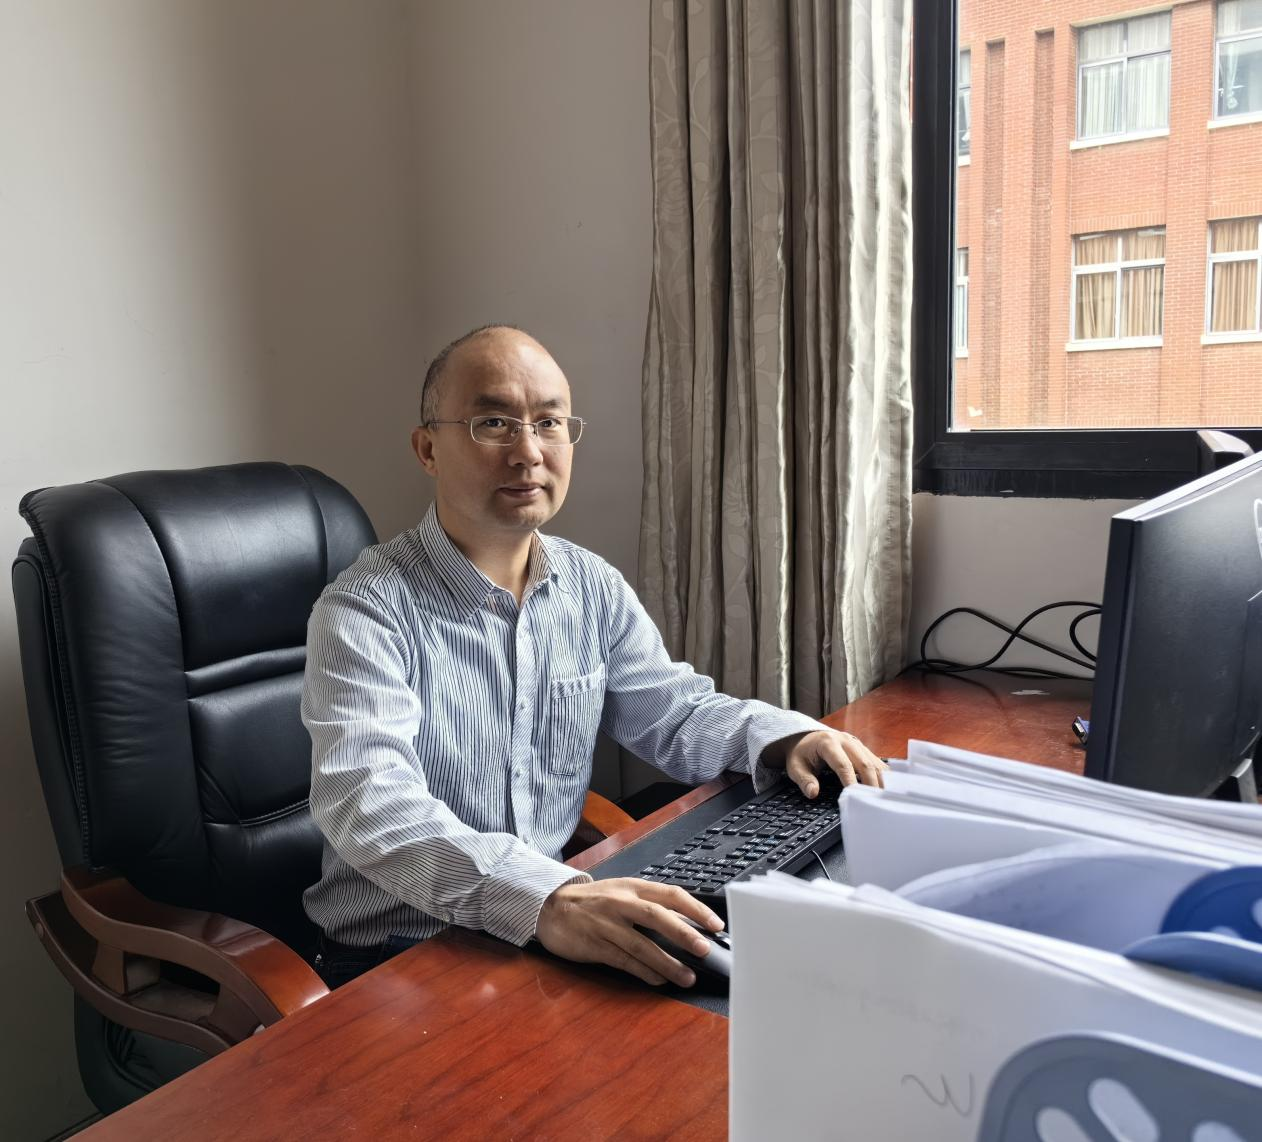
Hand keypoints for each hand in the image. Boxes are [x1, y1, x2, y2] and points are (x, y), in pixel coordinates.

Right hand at [535, 878, 722, 986]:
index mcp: (631, 887)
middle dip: (684, 934)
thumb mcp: (620, 893)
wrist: (549, 907)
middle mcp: (620, 903)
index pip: (670, 894)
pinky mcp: (594, 945)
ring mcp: (606, 925)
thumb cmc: (592, 902)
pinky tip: (659, 980)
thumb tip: (685, 924)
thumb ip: (648, 905)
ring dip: (668, 963)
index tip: (716, 924)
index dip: (695, 909)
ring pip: (642, 945)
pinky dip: (644, 972)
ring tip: (687, 977)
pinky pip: (623, 961)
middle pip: (657, 916)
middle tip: (706, 950)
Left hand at [772, 729, 887, 795]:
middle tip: (874, 803)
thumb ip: (804, 780)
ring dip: (880, 780)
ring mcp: (856, 743)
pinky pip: (876, 762)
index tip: (855, 797)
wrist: (806, 738)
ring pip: (874, 762)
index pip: (843, 765)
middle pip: (864, 763)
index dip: (851, 781)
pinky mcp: (863, 748)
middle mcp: (845, 740)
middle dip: (870, 784)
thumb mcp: (795, 767)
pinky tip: (886, 789)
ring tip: (884, 799)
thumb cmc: (801, 753)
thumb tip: (813, 793)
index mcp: (828, 743)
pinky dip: (882, 776)